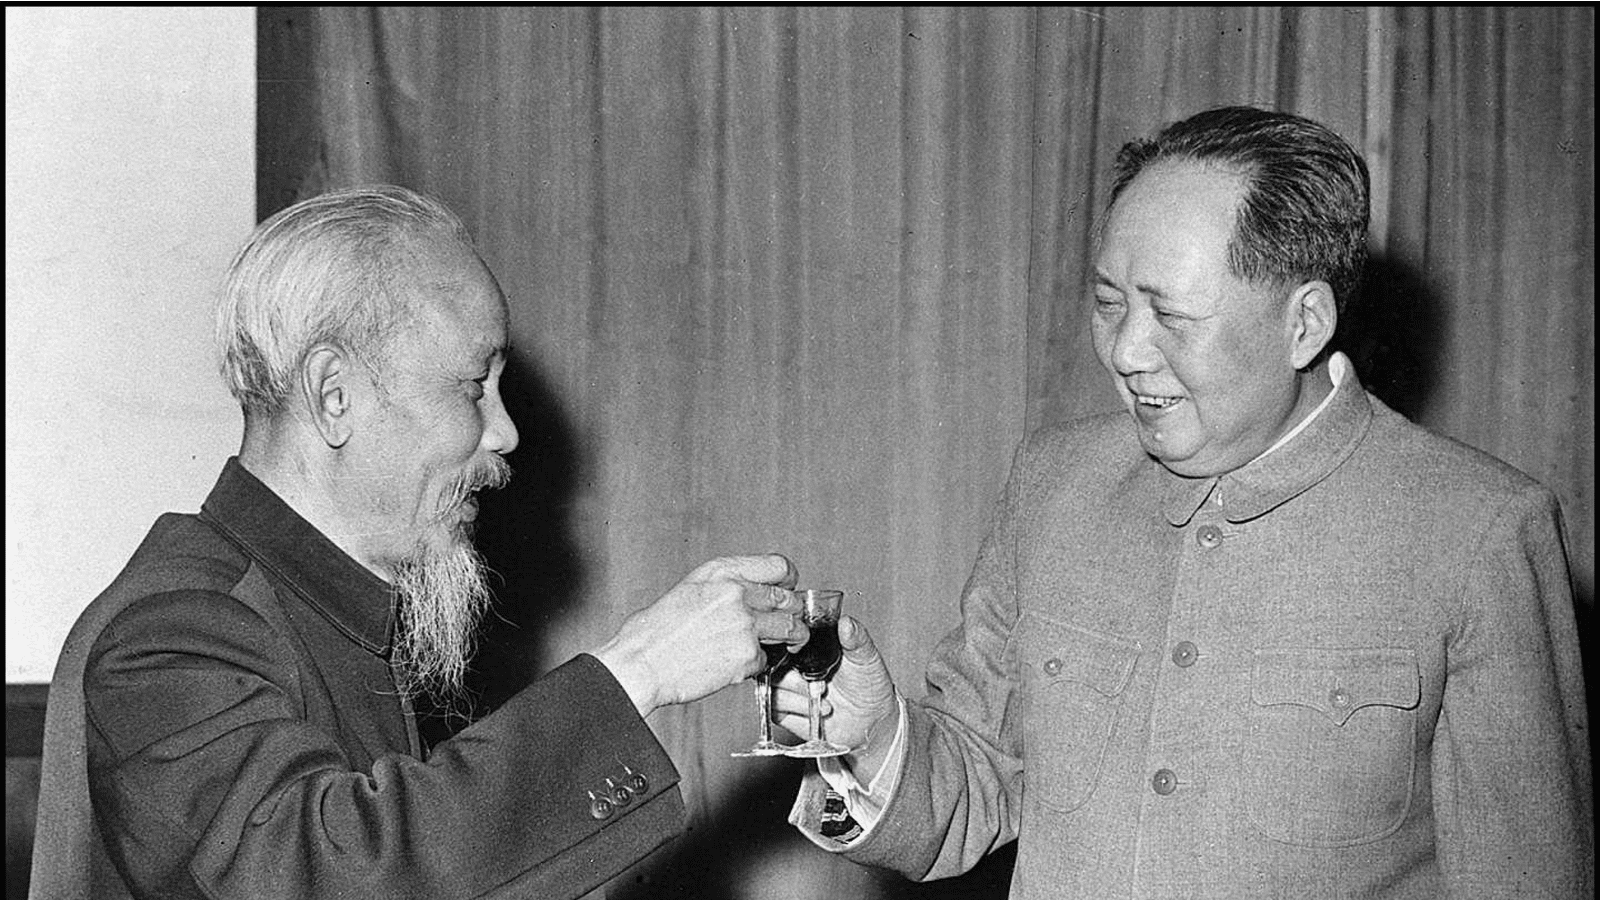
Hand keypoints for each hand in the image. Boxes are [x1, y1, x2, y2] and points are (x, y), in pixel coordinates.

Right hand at [592, 554, 802, 716]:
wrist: (641, 663)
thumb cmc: (655, 631)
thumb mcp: (690, 589)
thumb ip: (725, 586)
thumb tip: (752, 593)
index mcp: (722, 573)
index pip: (778, 566)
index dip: (789, 579)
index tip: (789, 589)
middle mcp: (737, 594)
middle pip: (789, 599)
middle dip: (791, 612)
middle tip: (789, 621)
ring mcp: (745, 625)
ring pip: (790, 629)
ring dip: (792, 638)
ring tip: (788, 644)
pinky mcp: (747, 655)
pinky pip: (767, 659)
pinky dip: (758, 664)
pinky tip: (740, 663)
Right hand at [773, 614, 899, 781]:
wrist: (872, 721)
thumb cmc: (870, 685)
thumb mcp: (867, 658)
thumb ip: (857, 639)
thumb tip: (847, 622)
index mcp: (809, 644)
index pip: (784, 636)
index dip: (786, 643)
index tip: (799, 651)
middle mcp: (794, 663)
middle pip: (772, 662)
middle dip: (793, 677)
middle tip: (820, 685)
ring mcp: (787, 686)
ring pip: (771, 685)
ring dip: (797, 695)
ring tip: (824, 698)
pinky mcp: (784, 709)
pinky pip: (774, 707)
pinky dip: (795, 710)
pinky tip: (816, 711)